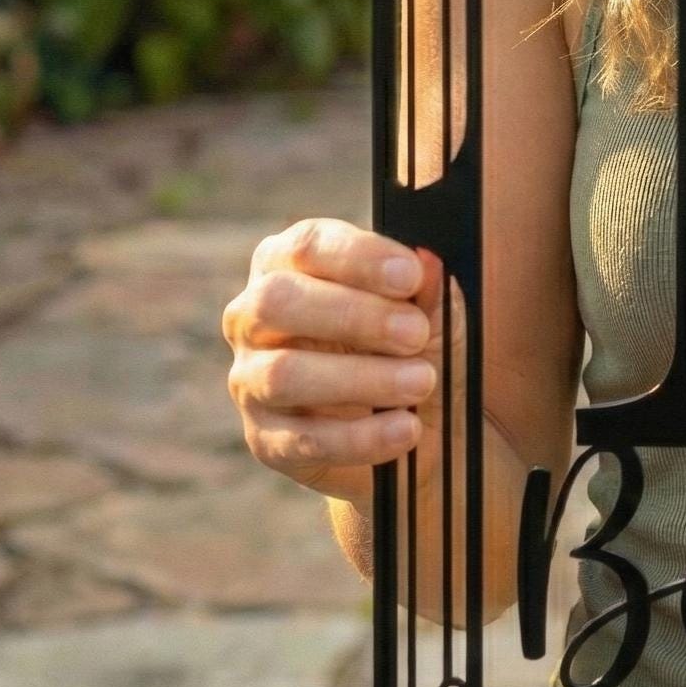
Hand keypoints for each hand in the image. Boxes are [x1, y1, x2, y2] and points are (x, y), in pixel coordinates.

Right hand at [222, 218, 464, 507]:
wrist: (423, 426)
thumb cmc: (415, 347)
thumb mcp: (433, 314)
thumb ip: (428, 289)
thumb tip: (428, 262)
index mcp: (290, 265)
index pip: (306, 246)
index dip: (358, 257)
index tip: (411, 275)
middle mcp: (255, 317)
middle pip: (277, 302)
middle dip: (354, 315)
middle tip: (415, 333)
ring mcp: (252, 380)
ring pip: (283, 374)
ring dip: (361, 378)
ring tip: (421, 382)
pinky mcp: (266, 440)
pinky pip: (301, 440)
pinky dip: (360, 436)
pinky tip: (405, 429)